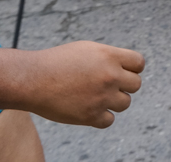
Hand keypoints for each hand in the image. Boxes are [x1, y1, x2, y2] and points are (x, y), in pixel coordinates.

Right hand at [24, 41, 143, 127]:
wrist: (31, 79)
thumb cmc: (56, 62)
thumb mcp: (87, 50)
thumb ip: (109, 57)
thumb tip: (126, 66)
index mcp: (109, 56)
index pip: (139, 63)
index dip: (132, 68)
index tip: (121, 71)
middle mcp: (110, 76)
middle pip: (136, 84)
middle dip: (124, 85)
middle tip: (106, 84)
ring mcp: (101, 97)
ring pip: (125, 103)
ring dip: (113, 101)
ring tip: (95, 96)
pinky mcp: (90, 115)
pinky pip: (109, 120)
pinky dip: (101, 117)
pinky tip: (89, 108)